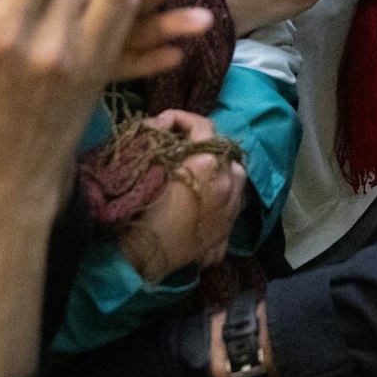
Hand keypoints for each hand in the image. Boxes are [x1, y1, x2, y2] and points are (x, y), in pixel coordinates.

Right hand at [117, 110, 247, 281]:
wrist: (145, 258)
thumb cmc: (140, 212)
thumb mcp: (148, 169)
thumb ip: (159, 143)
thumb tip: (160, 126)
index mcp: (208, 165)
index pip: (204, 126)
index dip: (182, 118)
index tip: (163, 122)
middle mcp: (228, 182)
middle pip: (223, 149)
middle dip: (202, 142)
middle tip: (178, 145)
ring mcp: (233, 206)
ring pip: (235, 172)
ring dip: (218, 165)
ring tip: (194, 168)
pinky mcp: (230, 226)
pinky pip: (234, 197)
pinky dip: (223, 189)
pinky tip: (204, 193)